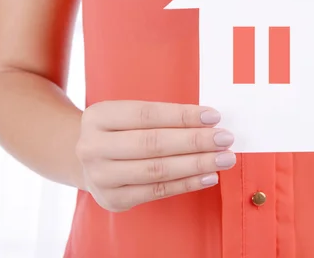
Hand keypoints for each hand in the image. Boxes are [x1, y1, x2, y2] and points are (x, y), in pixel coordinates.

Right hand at [76, 101, 235, 211]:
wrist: (88, 162)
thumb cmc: (121, 132)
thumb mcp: (129, 116)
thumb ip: (163, 117)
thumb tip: (209, 121)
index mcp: (99, 116)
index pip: (148, 114)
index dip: (183, 116)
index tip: (214, 117)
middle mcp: (93, 146)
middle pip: (153, 143)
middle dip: (194, 141)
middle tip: (225, 139)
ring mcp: (100, 176)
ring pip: (157, 169)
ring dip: (196, 164)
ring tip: (223, 158)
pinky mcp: (113, 199)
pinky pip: (157, 191)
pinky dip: (187, 183)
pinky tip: (208, 176)